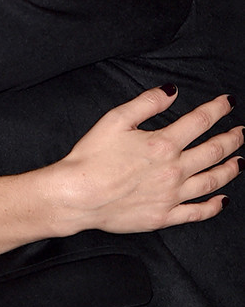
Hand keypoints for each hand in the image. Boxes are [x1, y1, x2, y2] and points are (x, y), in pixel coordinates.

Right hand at [57, 86, 242, 234]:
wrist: (78, 195)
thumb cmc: (92, 157)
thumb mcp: (116, 119)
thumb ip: (147, 103)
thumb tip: (171, 90)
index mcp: (163, 144)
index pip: (199, 121)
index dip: (217, 109)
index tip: (228, 103)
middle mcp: (173, 170)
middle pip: (213, 151)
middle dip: (232, 139)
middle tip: (242, 132)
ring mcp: (171, 196)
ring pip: (212, 181)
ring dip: (231, 169)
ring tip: (241, 161)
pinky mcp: (164, 216)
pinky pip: (197, 213)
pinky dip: (214, 207)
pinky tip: (224, 200)